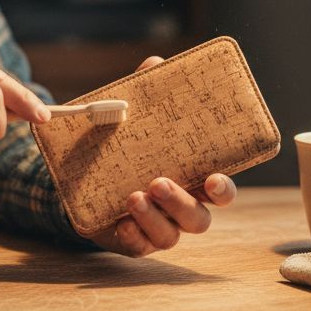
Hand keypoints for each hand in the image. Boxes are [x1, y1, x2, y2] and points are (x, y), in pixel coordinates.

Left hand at [86, 55, 238, 256]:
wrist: (87, 178)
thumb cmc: (128, 148)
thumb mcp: (136, 121)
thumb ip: (147, 96)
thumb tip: (155, 63)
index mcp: (192, 179)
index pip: (220, 191)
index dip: (223, 189)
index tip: (213, 180)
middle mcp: (181, 207)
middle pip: (199, 218)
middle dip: (181, 202)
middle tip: (158, 182)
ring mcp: (158, 227)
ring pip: (170, 236)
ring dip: (154, 218)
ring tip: (134, 196)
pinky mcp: (132, 239)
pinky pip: (138, 247)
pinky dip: (132, 236)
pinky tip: (121, 222)